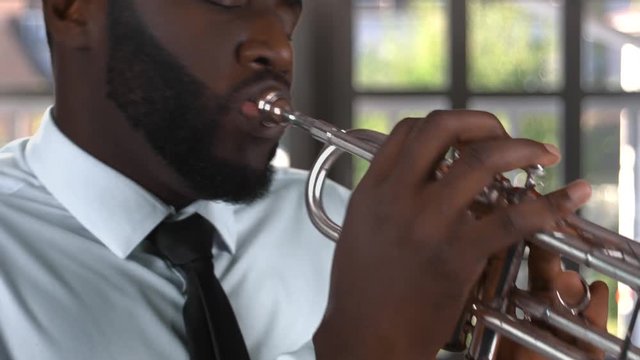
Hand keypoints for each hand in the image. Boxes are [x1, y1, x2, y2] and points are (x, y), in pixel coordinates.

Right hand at [313, 110, 591, 359]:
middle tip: (503, 135)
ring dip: (521, 148)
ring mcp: (428, 223)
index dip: (443, 125)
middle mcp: (398, 197)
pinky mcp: (457, 254)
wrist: (366, 338)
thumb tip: (411, 178)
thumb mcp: (359, 230)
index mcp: (372, 190)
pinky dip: (548, 205)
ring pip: (482, 160)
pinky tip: (567, 199)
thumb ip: (384, 198)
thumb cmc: (362, 292)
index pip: (407, 131)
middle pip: (442, 127)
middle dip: (482, 122)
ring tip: (542, 153)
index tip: (464, 136)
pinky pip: (512, 218)